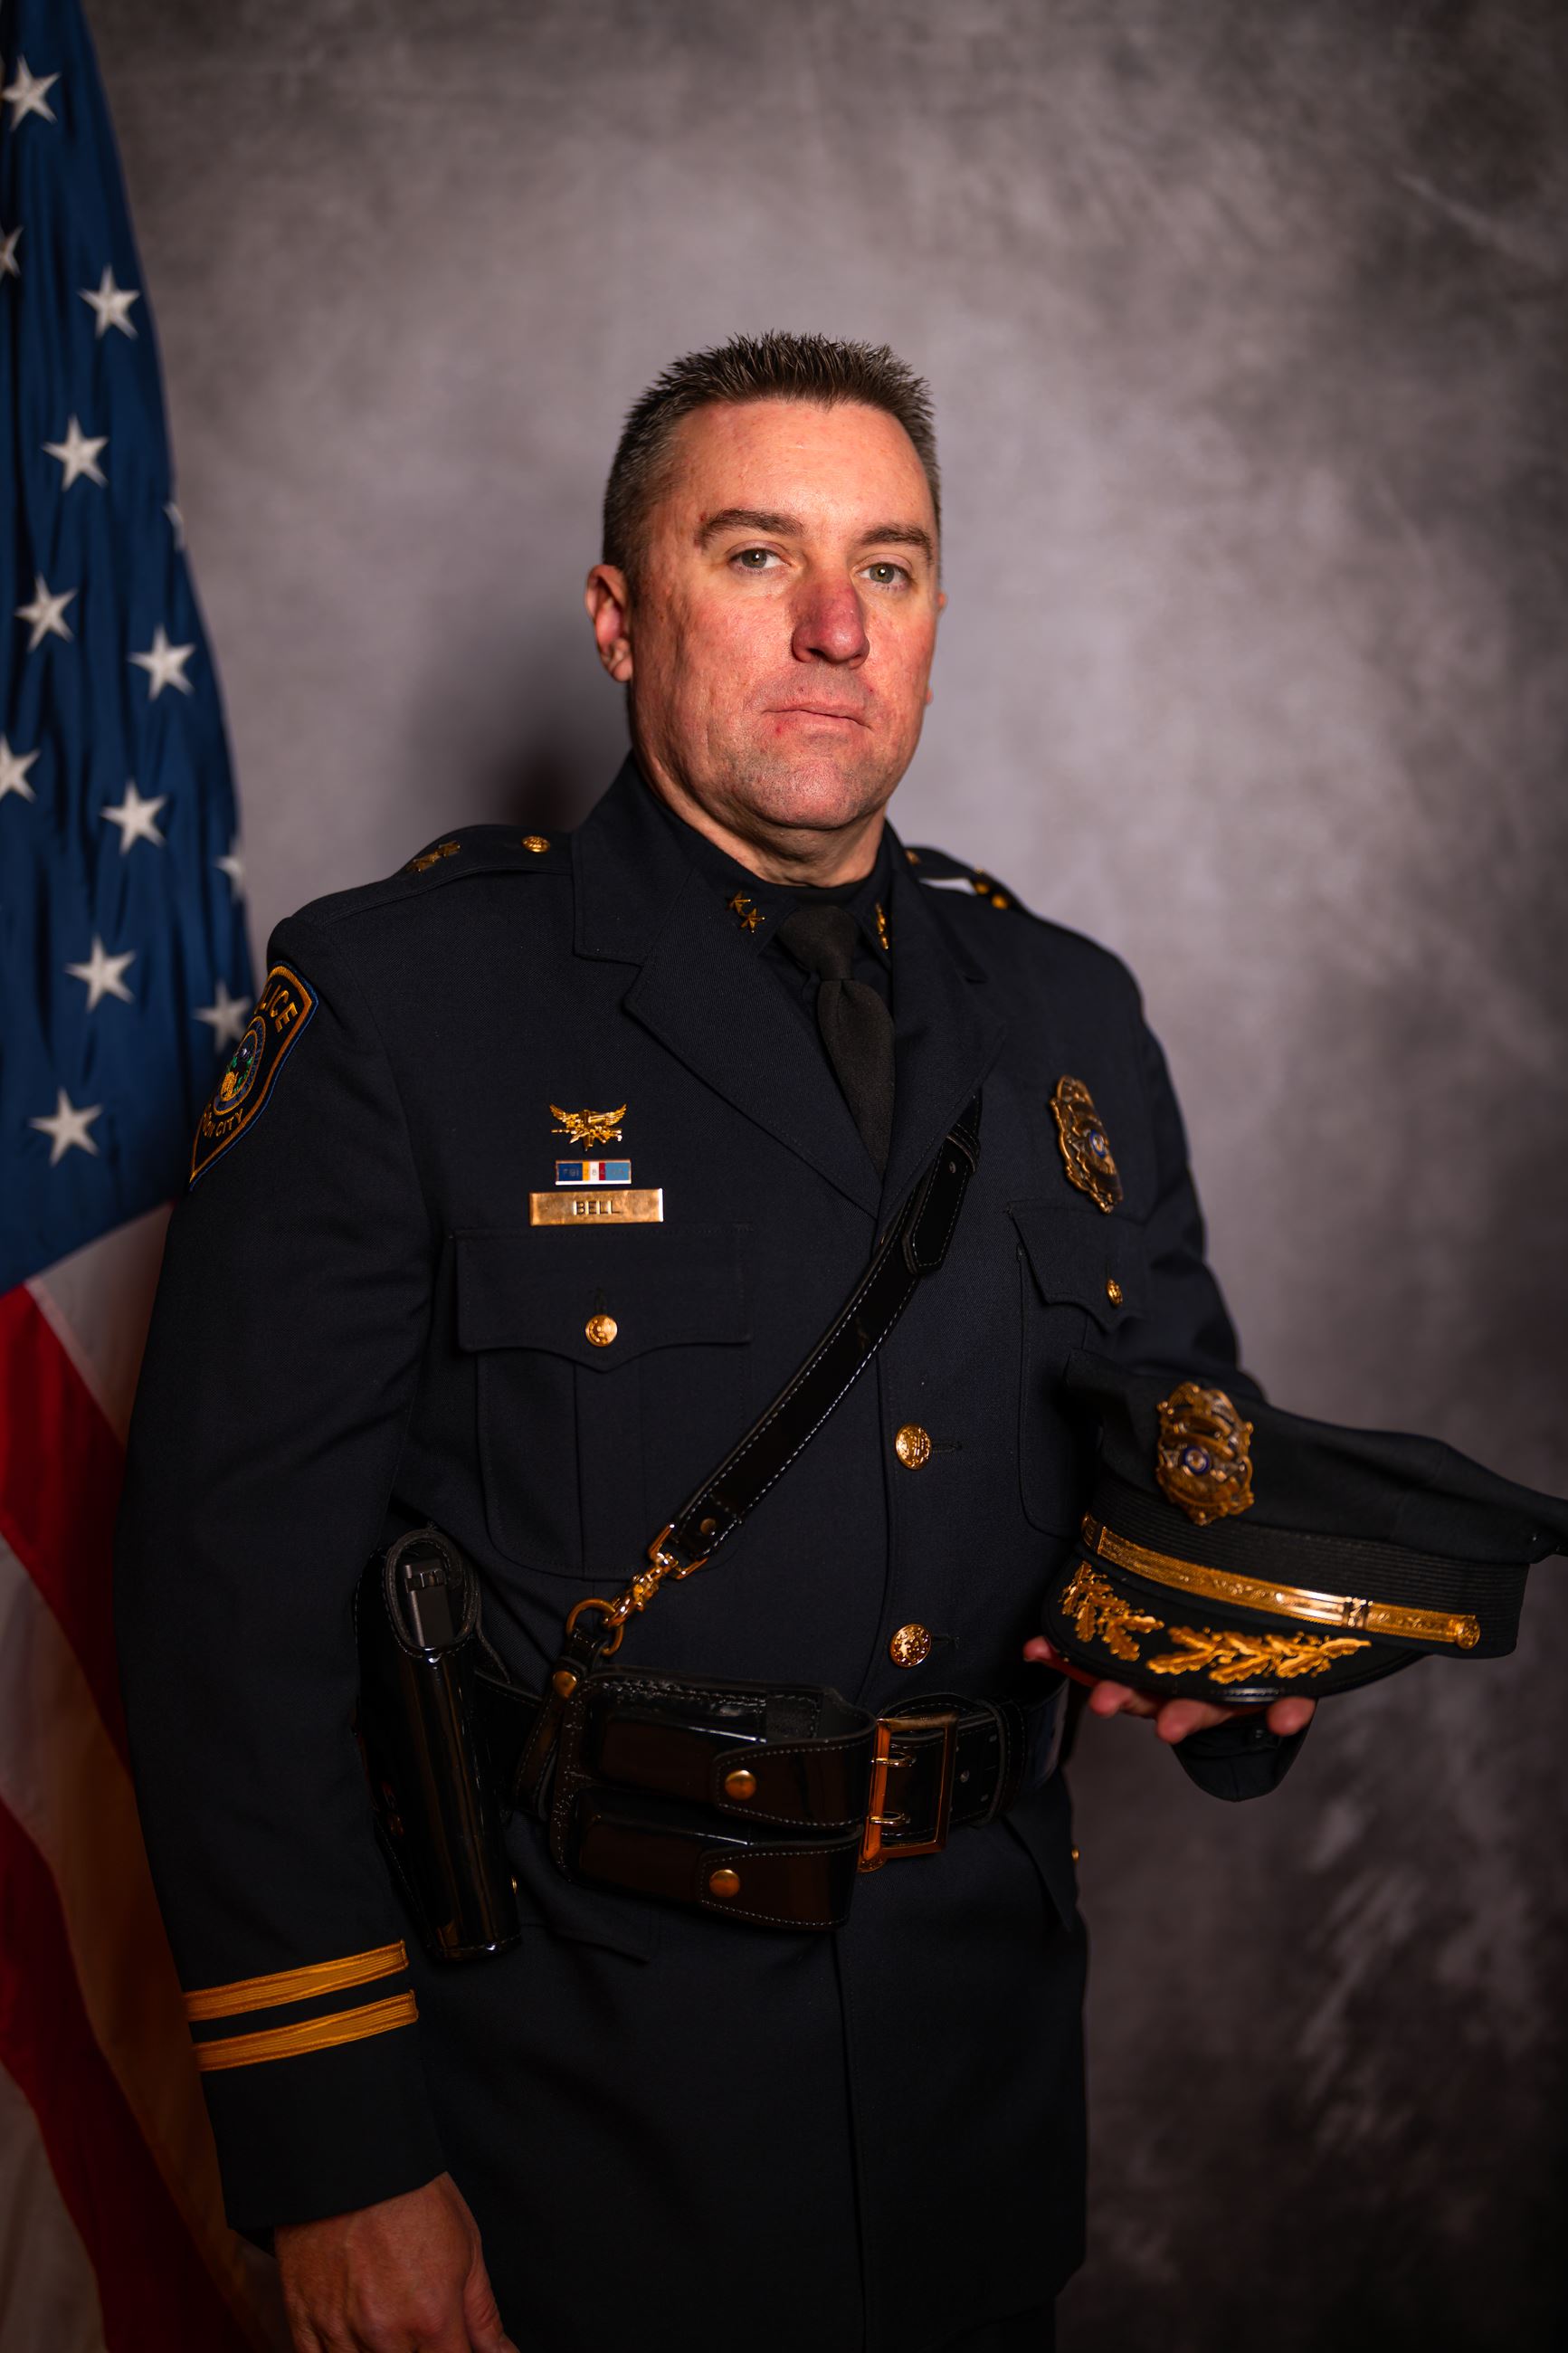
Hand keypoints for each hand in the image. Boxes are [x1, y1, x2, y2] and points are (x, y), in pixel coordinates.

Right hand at [276, 2171, 515, 2352]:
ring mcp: (339, 2333)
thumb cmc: (412, 2194)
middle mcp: (386, 2336)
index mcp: (432, 2318)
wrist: (351, 2156)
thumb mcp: (466, 2246)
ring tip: (388, 2323)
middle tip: (418, 2324)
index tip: (452, 2343)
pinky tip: (355, 2334)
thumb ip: (482, 2314)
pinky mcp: (303, 2323)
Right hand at [1023, 1635, 1315, 1743]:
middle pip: (1151, 1696)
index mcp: (1162, 1670)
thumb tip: (1047, 1625)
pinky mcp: (1283, 1691)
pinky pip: (1290, 1702)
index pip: (1115, 1672)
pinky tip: (1284, 1718)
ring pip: (1208, 1708)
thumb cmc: (1216, 1629)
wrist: (1284, 1648)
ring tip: (1169, 1727)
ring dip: (1186, 1719)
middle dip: (1124, 1698)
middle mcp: (1191, 1686)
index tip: (1040, 1651)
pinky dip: (1287, 1711)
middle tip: (1102, 1700)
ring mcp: (1234, 1692)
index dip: (1077, 1665)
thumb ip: (1128, 1606)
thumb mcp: (1175, 1613)